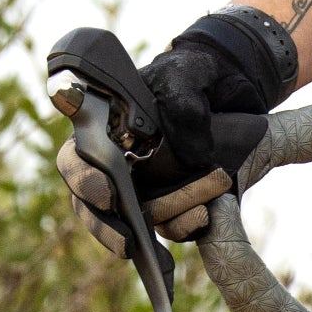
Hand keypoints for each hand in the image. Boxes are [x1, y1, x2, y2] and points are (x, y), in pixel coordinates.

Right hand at [55, 12, 293, 251]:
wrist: (233, 89)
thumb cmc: (193, 75)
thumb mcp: (186, 73)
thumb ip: (181, 99)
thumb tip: (189, 153)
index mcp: (104, 129)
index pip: (78, 159)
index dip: (84, 179)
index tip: (106, 193)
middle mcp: (119, 164)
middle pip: (93, 204)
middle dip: (106, 224)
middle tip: (127, 237)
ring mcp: (147, 187)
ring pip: (133, 223)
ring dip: (161, 220)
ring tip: (187, 219)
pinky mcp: (180, 204)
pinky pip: (174, 227)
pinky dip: (186, 226)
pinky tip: (204, 215)